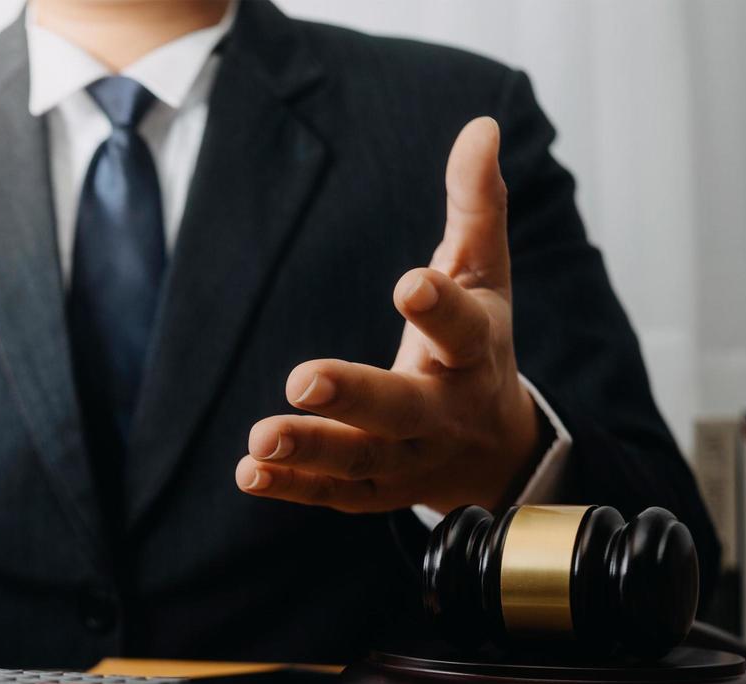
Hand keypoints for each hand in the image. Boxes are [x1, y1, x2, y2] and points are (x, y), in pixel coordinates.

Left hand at [237, 117, 542, 512]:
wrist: (496, 449)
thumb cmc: (477, 343)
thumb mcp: (484, 273)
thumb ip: (475, 205)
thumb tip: (480, 128)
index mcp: (475, 350)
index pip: (462, 329)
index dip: (439, 307)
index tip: (409, 283)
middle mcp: (446, 409)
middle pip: (404, 407)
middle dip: (356, 394)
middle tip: (302, 377)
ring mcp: (411, 457)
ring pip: (363, 459)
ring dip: (311, 449)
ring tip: (261, 439)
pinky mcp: (375, 490)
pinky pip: (334, 493)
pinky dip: (292, 488)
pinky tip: (249, 472)